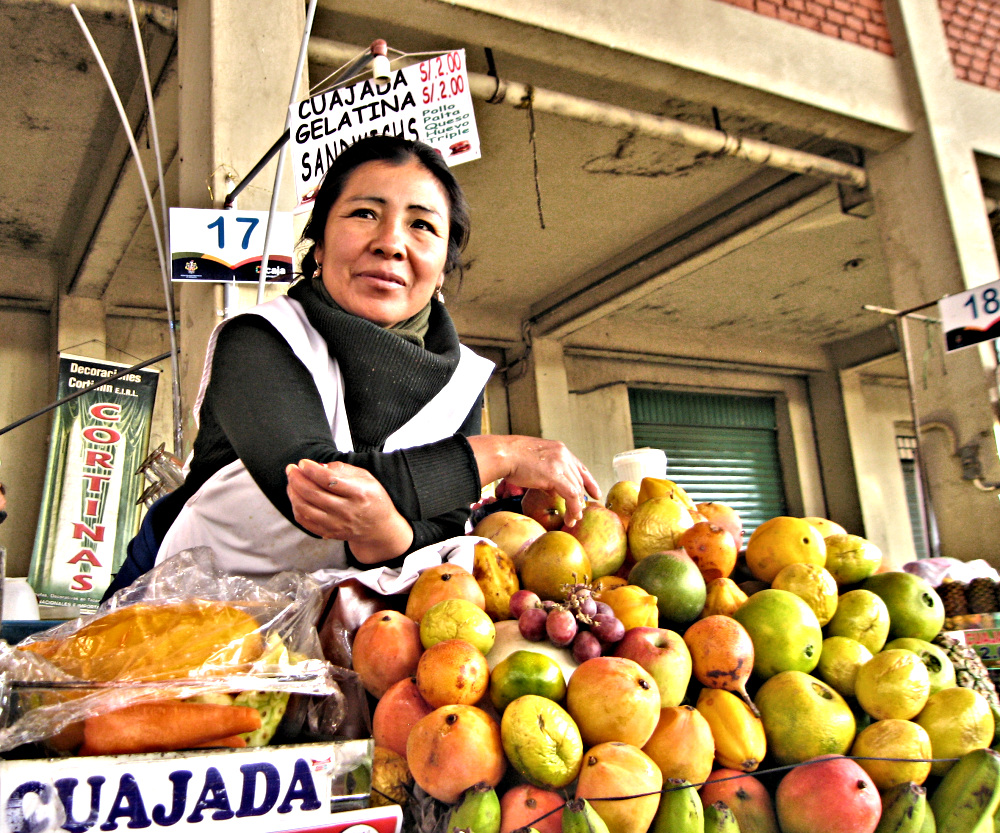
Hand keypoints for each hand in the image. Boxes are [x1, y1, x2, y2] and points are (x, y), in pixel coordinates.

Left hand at [285, 459, 412, 562]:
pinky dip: (296, 508)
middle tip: (291, 469)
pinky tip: (296, 497)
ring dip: (293, 493)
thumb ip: (343, 469)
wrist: (379, 528)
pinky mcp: (329, 533)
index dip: (312, 470)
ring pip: (305, 509)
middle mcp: (347, 511)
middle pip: (313, 494)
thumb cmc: (372, 498)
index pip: (328, 480)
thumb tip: (319, 466)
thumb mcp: (366, 478)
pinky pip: (305, 521)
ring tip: (291, 482)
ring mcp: (337, 524)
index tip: (302, 463)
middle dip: (297, 479)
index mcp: (358, 493)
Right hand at [468, 435, 601, 527]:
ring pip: (577, 489)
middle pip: (579, 480)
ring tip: (573, 519)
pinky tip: (571, 517)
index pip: (580, 467)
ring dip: (577, 507)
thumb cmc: (511, 457)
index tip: (594, 492)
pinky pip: (572, 495)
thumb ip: (546, 471)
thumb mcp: (535, 460)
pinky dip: (574, 508)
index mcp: (559, 449)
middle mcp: (563, 454)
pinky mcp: (556, 475)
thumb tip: (550, 488)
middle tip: (579, 512)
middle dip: (581, 497)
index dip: (589, 481)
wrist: (504, 454)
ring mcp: (561, 464)